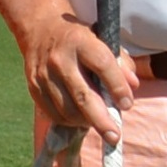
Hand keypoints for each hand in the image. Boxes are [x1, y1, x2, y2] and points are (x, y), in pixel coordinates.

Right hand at [18, 12, 135, 140]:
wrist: (41, 29)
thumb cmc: (79, 38)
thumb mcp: (103, 39)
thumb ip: (120, 62)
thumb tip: (133, 86)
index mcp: (80, 41)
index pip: (102, 65)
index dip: (117, 87)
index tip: (127, 104)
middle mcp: (60, 58)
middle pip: (83, 95)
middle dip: (101, 120)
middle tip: (114, 137)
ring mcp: (43, 74)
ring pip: (67, 109)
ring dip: (86, 122)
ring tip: (99, 124)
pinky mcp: (33, 87)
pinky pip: (53, 113)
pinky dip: (69, 121)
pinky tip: (80, 118)